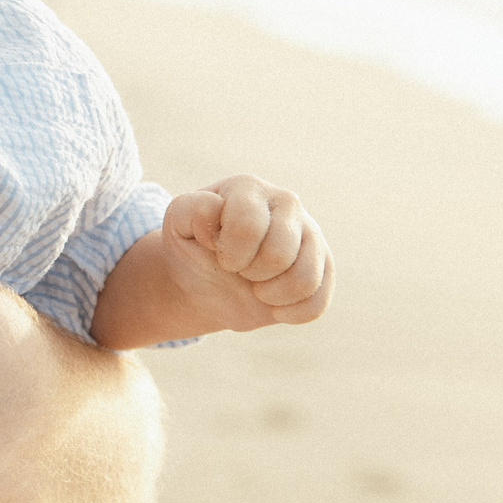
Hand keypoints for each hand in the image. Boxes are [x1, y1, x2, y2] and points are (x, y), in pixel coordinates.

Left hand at [153, 175, 332, 333]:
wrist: (206, 279)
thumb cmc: (194, 246)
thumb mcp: (178, 225)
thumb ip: (189, 209)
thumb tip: (218, 210)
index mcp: (249, 189)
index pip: (247, 226)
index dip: (229, 253)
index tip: (217, 252)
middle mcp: (287, 204)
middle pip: (279, 255)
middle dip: (249, 273)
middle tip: (237, 268)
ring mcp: (312, 234)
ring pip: (305, 280)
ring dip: (270, 295)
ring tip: (256, 284)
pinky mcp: (325, 266)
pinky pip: (318, 302)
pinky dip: (289, 313)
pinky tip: (272, 303)